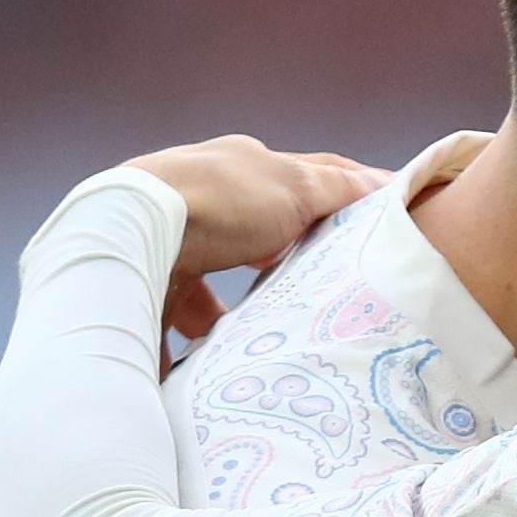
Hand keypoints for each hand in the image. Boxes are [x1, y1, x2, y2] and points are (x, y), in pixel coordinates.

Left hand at [125, 135, 387, 347]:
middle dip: (284, 252)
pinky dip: (199, 331)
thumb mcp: (295, 186)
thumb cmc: (220, 199)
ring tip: (268, 328)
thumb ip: (339, 188)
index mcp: (241, 164)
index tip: (374, 217)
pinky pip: (182, 309)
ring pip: (215, 271)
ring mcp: (175, 234)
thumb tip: (381, 184)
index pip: (305, 174)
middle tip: (319, 283)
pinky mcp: (150, 276)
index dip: (344, 192)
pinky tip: (218, 352)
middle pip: (259, 225)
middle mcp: (206, 193)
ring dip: (235, 301)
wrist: (135, 229)